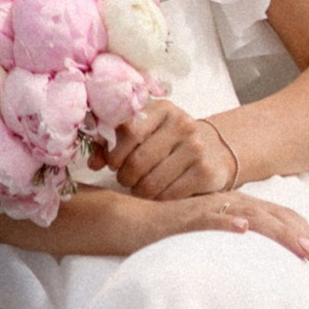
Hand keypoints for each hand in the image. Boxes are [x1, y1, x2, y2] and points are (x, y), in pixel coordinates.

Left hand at [110, 100, 242, 200]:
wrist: (215, 150)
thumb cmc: (169, 140)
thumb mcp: (148, 130)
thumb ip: (117, 141)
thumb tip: (92, 162)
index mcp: (163, 108)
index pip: (129, 132)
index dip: (115, 153)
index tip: (112, 163)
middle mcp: (182, 124)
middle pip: (138, 161)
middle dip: (125, 176)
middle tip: (125, 179)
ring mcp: (196, 149)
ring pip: (152, 182)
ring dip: (139, 191)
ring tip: (139, 187)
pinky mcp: (206, 173)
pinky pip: (169, 195)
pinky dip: (157, 200)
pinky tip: (157, 194)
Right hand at [120, 188, 308, 274]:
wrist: (129, 221)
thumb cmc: (173, 237)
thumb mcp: (216, 245)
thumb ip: (242, 253)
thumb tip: (273, 278)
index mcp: (240, 211)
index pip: (283, 220)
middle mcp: (230, 205)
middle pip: (276, 217)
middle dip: (308, 240)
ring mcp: (208, 209)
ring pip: (251, 215)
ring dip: (280, 232)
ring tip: (305, 250)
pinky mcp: (184, 217)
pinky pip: (208, 217)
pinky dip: (227, 221)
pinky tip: (244, 228)